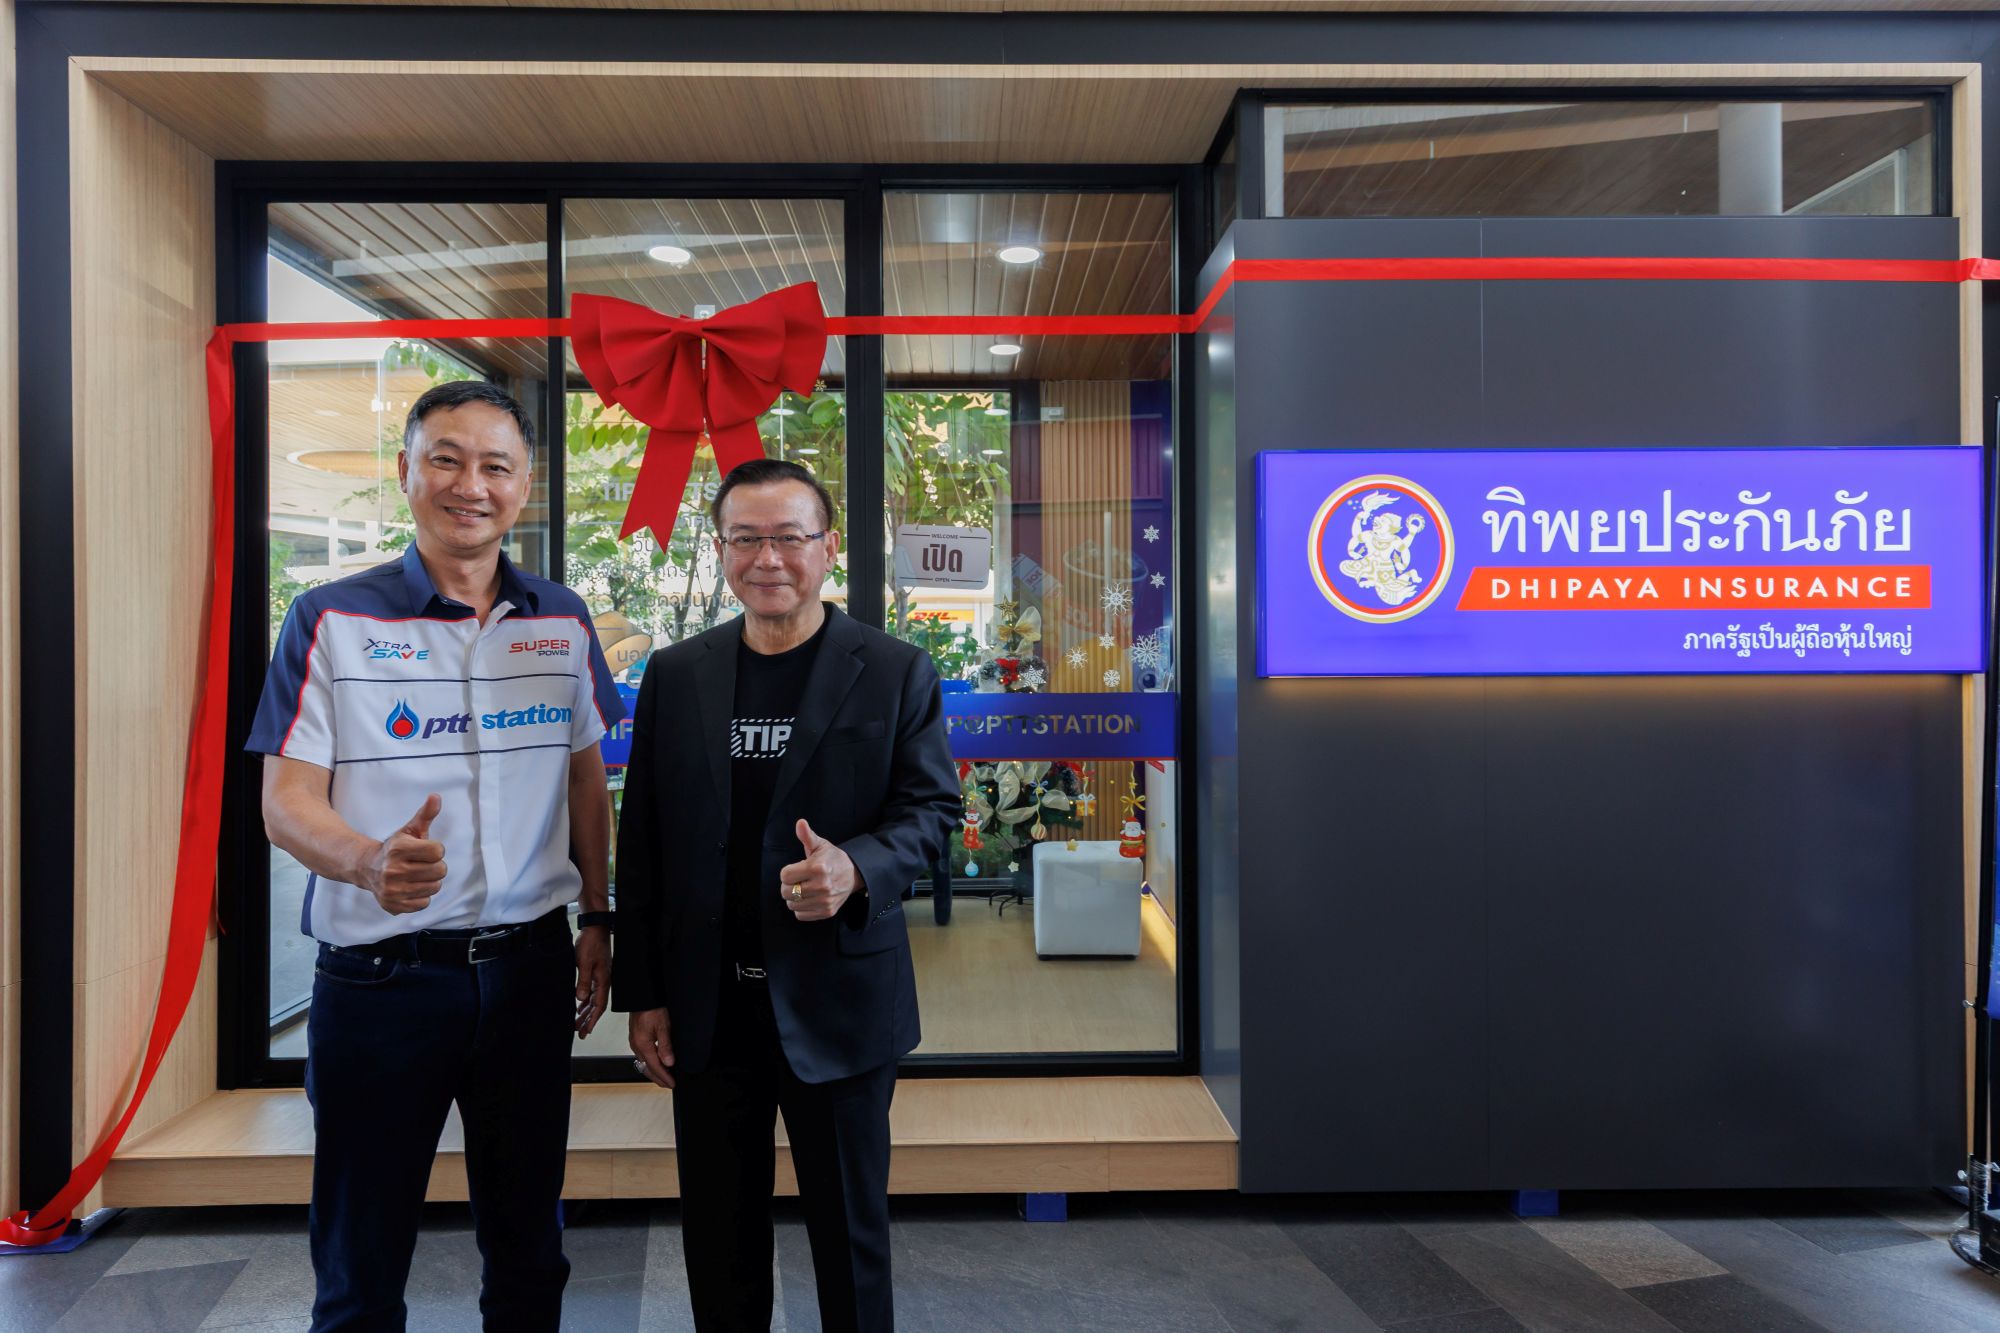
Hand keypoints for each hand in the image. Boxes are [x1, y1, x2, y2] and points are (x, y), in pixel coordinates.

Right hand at [363, 795, 445, 914]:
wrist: (366, 867)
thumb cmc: (396, 848)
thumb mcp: (409, 829)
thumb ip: (425, 814)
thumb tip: (436, 796)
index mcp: (399, 848)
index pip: (438, 852)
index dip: (436, 850)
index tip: (426, 850)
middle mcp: (393, 870)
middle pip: (440, 871)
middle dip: (435, 866)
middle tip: (423, 864)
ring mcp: (392, 889)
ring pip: (434, 888)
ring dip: (430, 881)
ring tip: (417, 875)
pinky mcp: (393, 905)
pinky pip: (424, 903)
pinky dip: (421, 896)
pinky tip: (410, 887)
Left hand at [574, 926, 609, 1036]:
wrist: (595, 928)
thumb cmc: (591, 943)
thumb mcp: (585, 963)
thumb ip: (583, 981)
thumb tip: (580, 999)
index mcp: (603, 980)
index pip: (599, 1006)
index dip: (593, 1020)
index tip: (587, 1031)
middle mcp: (604, 981)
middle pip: (597, 1006)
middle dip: (589, 1020)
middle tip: (581, 1033)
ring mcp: (600, 977)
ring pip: (594, 1000)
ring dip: (586, 1012)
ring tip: (578, 1023)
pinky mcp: (596, 972)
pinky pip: (592, 991)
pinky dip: (586, 1001)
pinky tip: (580, 1006)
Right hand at [629, 1008, 674, 1087]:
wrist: (641, 996)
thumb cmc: (652, 1008)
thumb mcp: (663, 1026)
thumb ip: (665, 1046)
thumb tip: (669, 1063)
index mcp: (643, 1045)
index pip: (655, 1067)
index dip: (664, 1077)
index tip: (672, 1084)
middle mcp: (636, 1046)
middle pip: (647, 1069)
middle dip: (658, 1078)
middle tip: (668, 1085)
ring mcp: (634, 1043)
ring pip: (643, 1064)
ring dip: (653, 1072)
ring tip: (663, 1077)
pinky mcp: (635, 1039)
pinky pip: (642, 1057)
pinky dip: (649, 1064)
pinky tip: (655, 1063)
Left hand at [778, 819, 859, 922]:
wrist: (854, 874)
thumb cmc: (832, 859)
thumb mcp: (820, 845)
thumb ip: (807, 836)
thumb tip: (800, 823)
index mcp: (818, 867)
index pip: (785, 875)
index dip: (787, 872)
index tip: (795, 869)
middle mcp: (822, 886)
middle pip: (786, 892)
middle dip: (788, 885)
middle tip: (798, 880)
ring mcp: (825, 900)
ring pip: (792, 904)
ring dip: (794, 897)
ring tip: (804, 889)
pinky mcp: (827, 912)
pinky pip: (800, 914)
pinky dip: (801, 908)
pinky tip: (809, 898)